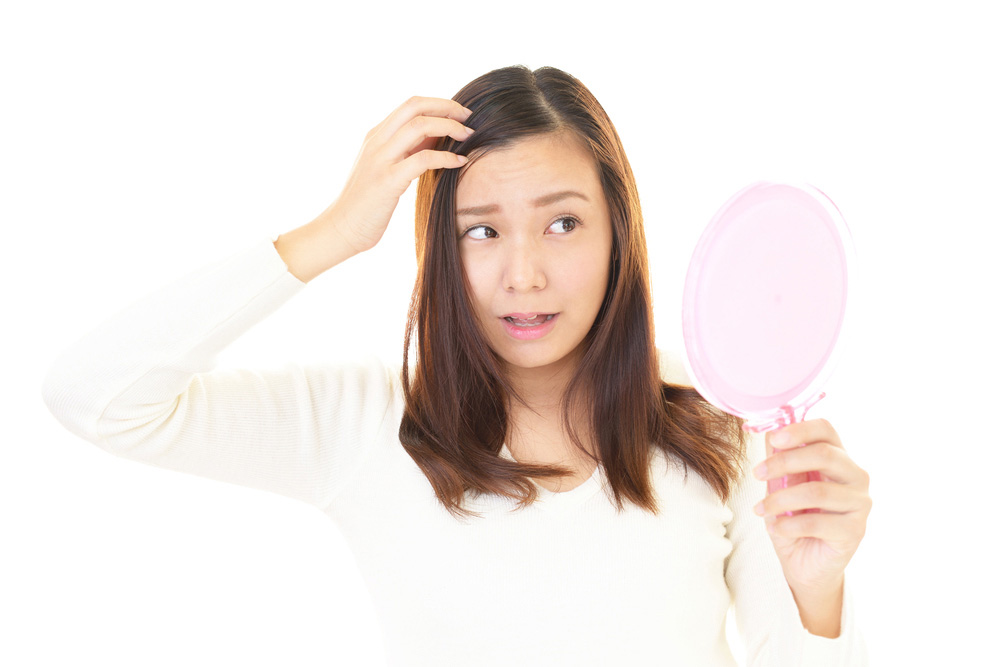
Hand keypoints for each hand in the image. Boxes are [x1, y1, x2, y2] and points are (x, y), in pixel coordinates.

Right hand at [324, 96, 475, 256]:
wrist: (340, 229)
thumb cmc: (366, 204)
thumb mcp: (386, 169)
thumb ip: (406, 151)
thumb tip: (436, 136)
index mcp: (376, 136)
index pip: (410, 105)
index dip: (438, 104)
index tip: (459, 112)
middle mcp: (376, 141)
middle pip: (415, 106)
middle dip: (446, 106)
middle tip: (469, 115)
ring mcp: (380, 159)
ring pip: (419, 126)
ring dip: (449, 127)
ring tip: (468, 135)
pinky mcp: (387, 181)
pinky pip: (422, 159)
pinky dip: (446, 157)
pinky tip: (461, 162)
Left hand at [752, 419, 871, 595]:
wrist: (805, 563)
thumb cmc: (794, 519)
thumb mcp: (781, 486)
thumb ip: (779, 459)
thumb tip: (767, 430)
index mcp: (838, 458)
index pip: (826, 430)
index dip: (800, 429)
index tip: (773, 439)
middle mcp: (855, 476)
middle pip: (825, 454)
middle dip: (784, 462)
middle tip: (757, 473)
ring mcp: (859, 503)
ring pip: (817, 491)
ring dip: (780, 499)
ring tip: (761, 509)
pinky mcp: (855, 530)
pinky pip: (817, 523)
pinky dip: (789, 525)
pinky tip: (775, 528)